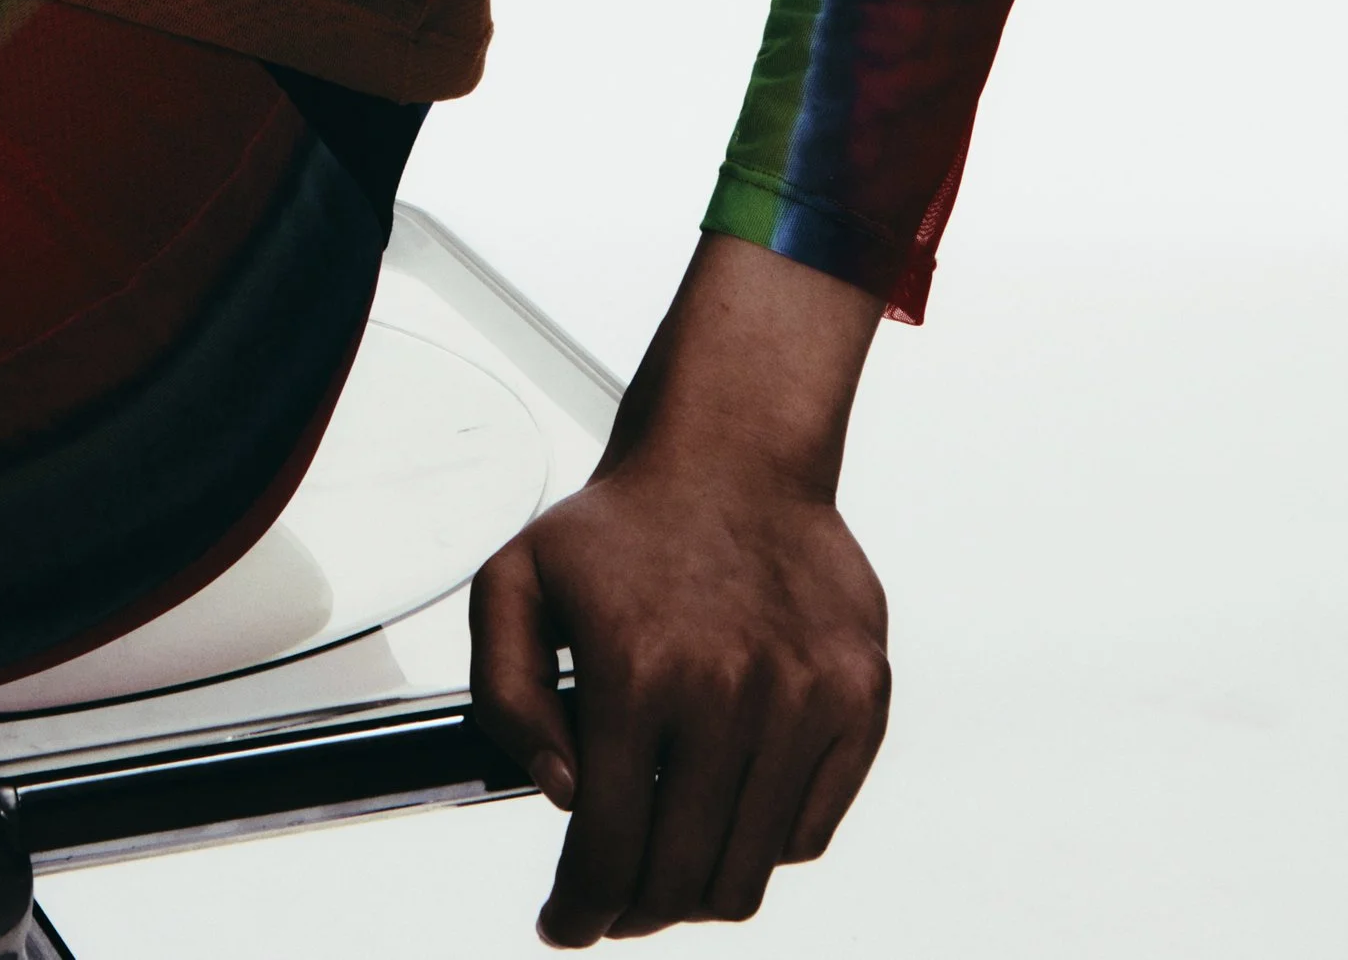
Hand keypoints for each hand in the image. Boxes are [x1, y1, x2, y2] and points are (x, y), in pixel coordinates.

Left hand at [470, 236, 891, 939]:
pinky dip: (762, 841)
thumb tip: (561, 791)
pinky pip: (810, 829)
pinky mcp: (860, 698)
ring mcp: (805, 699)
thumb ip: (503, 694)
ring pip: (750, 870)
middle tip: (611, 904)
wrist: (731, 452)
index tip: (565, 926)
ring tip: (665, 864)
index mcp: (639, 668)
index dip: (580, 910)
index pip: (610, 847)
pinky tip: (724, 805)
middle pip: (681, 877)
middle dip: (633, 911)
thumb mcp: (515, 584)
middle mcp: (729, 692)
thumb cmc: (622, 525)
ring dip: (697, 889)